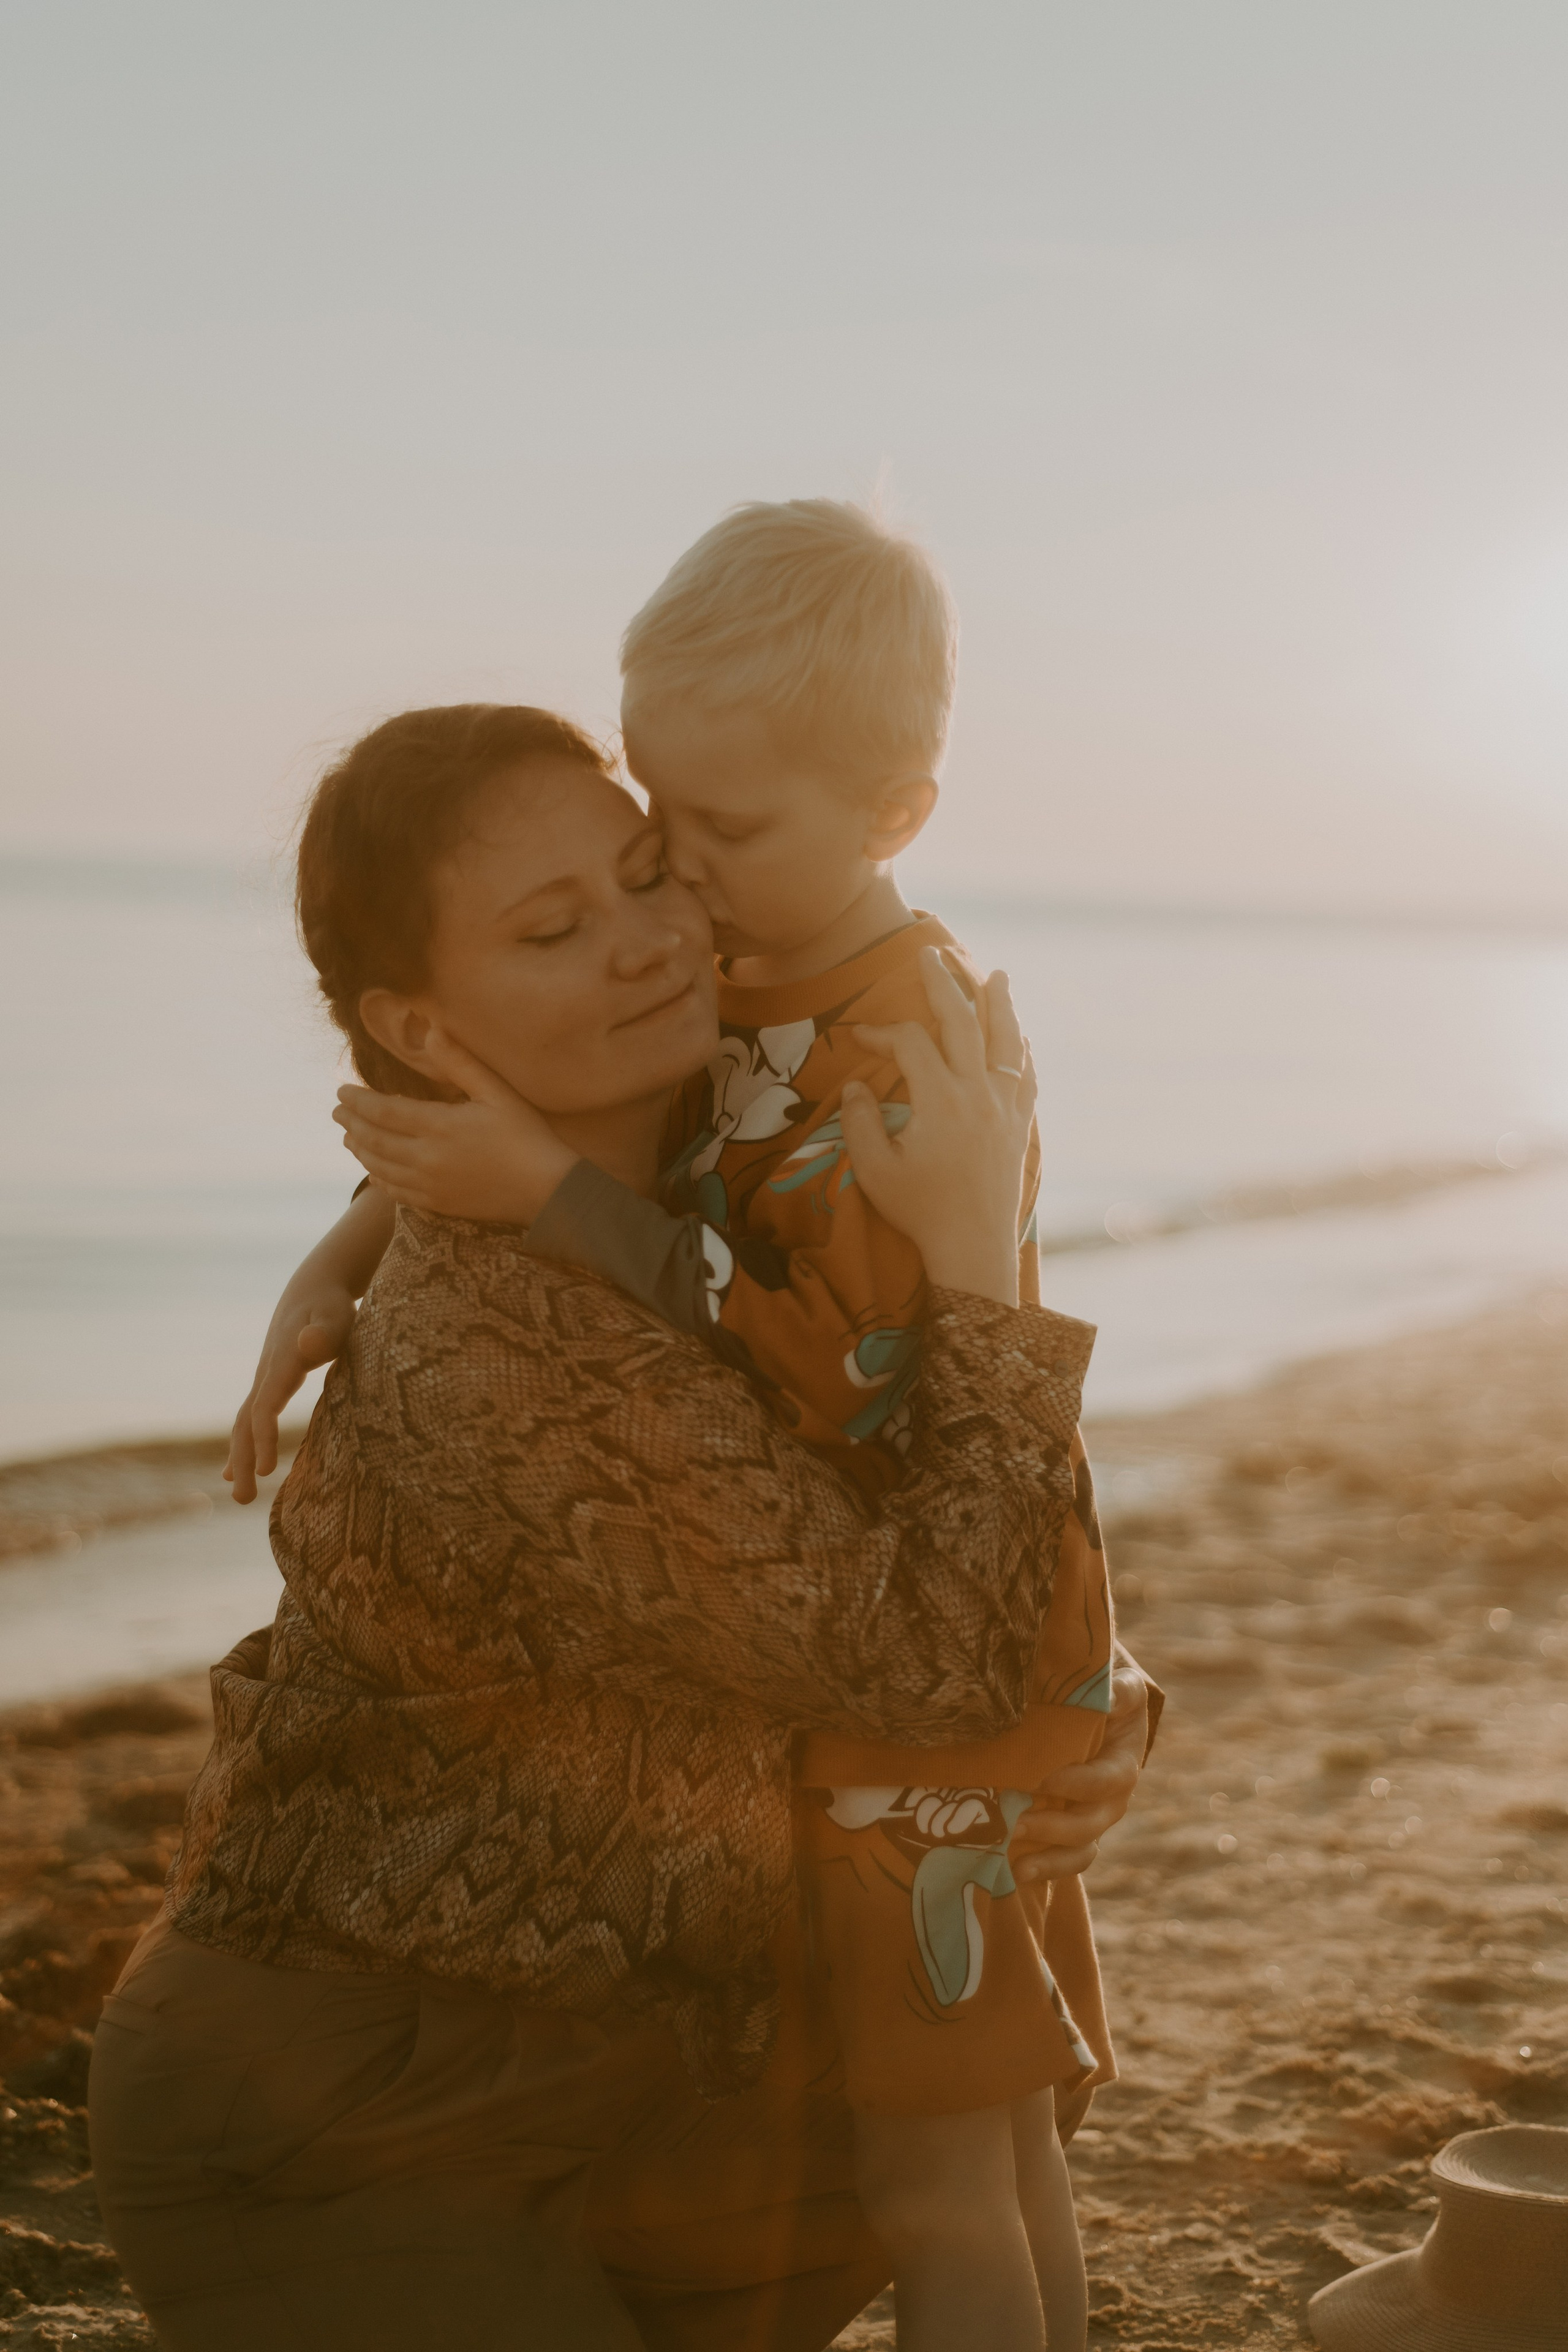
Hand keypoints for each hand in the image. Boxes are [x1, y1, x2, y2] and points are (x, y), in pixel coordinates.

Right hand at [224, 1281, 356, 1504]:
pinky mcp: (269, 1384)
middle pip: (246, 1422)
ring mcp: (263, 1379)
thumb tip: (308, 1344)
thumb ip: (325, 1331)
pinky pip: (249, 1419)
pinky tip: (236, 1471)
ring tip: (240, 1495)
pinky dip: (241, 1445)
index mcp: (281, 1362)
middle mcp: (265, 1374)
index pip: (265, 1407)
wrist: (314, 1288)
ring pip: (244, 1423)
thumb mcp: (336, 1314)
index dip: (264, 1438)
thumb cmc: (331, 1305)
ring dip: (241, 1459)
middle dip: (244, 1460)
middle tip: (243, 1501)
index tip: (269, 1471)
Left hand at [332, 1029, 577, 1220]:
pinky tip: (374, 1173)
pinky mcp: (439, 1204)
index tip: (341, 1091)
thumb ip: (460, 1062)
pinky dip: (379, 1180)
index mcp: (438, 1126)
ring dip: (360, 1150)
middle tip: (337, 1111)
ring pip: (380, 1167)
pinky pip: (397, 1193)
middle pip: (374, 1139)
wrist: (546, 1190)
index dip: (358, 1100)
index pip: (383, 1110)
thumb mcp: (497, 1092)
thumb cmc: (526, 1135)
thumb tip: (431, 1030)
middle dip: (352, 1123)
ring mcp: (430, 1185)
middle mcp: (426, 1158)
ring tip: (349, 1138)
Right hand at [839, 947, 1035, 1305]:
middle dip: (943, 985)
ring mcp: (1005, 1108)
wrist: (973, 1247)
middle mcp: (978, 1093)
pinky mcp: (1019, 1126)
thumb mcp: (875, 1170)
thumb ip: (861, 1122)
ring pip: (1006, 1042)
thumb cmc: (920, 1211)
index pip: (909, 1044)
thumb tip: (856, 1085)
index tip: (858, 1037)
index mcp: (940, 1100)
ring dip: (999, 1004)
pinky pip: (1027, 1076)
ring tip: (997, 975)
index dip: (880, 1033)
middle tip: (930, 955)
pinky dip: (1023, 1049)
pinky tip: (1020, 1035)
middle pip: (962, 1023)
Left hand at [1009, 1659, 1149, 1883]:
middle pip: (1094, 1821)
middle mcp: (1114, 1793)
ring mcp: (1095, 1814)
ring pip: (1083, 1847)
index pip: (1107, 1780)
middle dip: (1056, 1826)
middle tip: (1017, 1822)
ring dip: (1051, 1857)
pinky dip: (1046, 1868)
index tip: (1043, 1780)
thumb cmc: (1098, 1687)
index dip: (1080, 1785)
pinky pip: (1069, 1858)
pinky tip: (1015, 1871)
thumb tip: (1107, 1696)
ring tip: (1017, 1860)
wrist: (1087, 1702)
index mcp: (1123, 1757)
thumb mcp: (1115, 1680)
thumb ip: (1116, 1690)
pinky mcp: (1074, 1829)